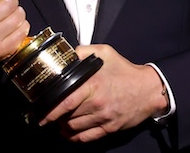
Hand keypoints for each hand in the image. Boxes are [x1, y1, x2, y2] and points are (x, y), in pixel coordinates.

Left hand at [38, 45, 168, 142]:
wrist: (149, 90)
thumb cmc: (125, 71)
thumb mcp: (105, 53)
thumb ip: (83, 52)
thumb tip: (66, 54)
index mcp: (93, 85)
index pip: (66, 101)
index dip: (50, 109)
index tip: (40, 112)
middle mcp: (97, 104)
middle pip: (68, 116)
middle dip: (55, 118)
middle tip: (46, 116)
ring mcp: (104, 118)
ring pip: (75, 128)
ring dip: (63, 127)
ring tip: (58, 122)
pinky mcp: (110, 128)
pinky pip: (88, 138)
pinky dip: (75, 138)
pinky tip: (69, 134)